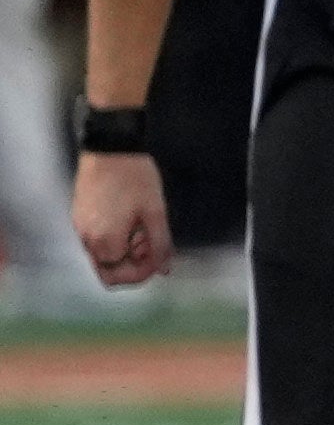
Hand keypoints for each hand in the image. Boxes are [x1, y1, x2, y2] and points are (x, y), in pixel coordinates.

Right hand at [70, 151, 167, 288]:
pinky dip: (114, 238)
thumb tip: (164, 270)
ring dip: (126, 249)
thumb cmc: (135, 177)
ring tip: (144, 226)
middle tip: (152, 241)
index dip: (143, 272)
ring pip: (103, 255)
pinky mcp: (79, 216)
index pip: (119, 276)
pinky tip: (130, 219)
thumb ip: (160, 244)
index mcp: (104, 241)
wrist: (111, 147)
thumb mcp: (155, 212)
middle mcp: (86, 239)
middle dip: (134, 263)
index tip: (159, 257)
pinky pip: (96, 239)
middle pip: (108, 270)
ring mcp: (80, 228)